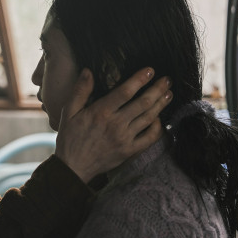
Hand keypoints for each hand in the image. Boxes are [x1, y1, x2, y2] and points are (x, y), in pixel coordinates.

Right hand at [55, 67, 171, 182]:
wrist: (73, 167)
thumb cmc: (70, 138)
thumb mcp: (68, 112)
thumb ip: (79, 91)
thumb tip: (88, 71)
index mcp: (101, 112)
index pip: (125, 92)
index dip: (140, 79)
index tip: (150, 70)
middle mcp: (116, 124)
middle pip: (143, 103)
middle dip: (157, 89)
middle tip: (167, 80)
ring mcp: (125, 139)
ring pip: (148, 118)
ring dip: (161, 104)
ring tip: (169, 94)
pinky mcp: (129, 151)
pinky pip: (149, 138)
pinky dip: (157, 128)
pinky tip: (159, 119)